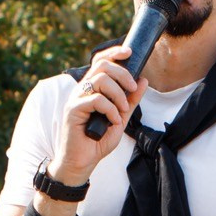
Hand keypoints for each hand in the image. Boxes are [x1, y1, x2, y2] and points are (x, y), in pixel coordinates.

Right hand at [50, 44, 145, 188]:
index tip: (129, 52)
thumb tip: (143, 80)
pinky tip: (113, 121)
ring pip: (99, 80)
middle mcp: (82, 90)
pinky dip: (110, 109)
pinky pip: (96, 100)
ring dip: (117, 94)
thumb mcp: (120, 119)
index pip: (100, 62)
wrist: (81, 163)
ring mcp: (76, 99)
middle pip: (102, 66)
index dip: (114, 52)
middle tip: (132, 89)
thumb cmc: (97, 142)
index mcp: (91, 89)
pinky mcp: (73, 110)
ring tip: (122, 111)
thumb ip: (130, 101)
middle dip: (122, 74)